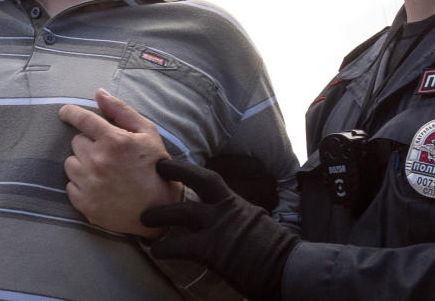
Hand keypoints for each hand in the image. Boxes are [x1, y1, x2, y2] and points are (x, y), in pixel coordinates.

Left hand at [58, 88, 181, 238]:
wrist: (161, 210)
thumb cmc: (156, 167)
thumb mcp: (147, 133)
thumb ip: (121, 110)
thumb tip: (99, 93)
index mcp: (114, 141)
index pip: (82, 119)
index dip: (71, 113)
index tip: (64, 112)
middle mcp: (98, 161)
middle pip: (76, 142)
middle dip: (89, 144)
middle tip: (106, 153)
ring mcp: (90, 184)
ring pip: (70, 163)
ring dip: (82, 164)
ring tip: (102, 171)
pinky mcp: (85, 204)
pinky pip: (70, 186)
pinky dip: (81, 185)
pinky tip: (99, 186)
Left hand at [142, 159, 298, 300]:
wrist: (291, 269)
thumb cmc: (280, 253)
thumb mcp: (260, 225)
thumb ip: (242, 219)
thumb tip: (234, 222)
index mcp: (238, 203)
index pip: (211, 179)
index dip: (189, 170)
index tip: (171, 164)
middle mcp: (227, 209)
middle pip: (197, 181)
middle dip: (175, 171)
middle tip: (156, 170)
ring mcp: (219, 227)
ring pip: (181, 212)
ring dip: (160, 214)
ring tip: (143, 218)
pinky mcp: (212, 249)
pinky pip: (180, 245)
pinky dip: (165, 248)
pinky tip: (155, 251)